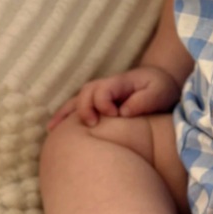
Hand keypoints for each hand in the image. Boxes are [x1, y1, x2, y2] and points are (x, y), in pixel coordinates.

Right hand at [46, 66, 182, 129]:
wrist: (160, 82)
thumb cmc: (160, 88)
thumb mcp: (160, 91)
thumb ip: (144, 100)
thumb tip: (122, 112)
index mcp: (120, 82)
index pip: (103, 90)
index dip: (104, 103)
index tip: (116, 115)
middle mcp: (105, 86)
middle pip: (85, 93)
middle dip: (84, 109)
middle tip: (92, 125)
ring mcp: (99, 94)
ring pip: (76, 100)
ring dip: (65, 114)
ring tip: (53, 131)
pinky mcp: (97, 104)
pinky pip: (76, 108)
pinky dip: (63, 117)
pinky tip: (52, 130)